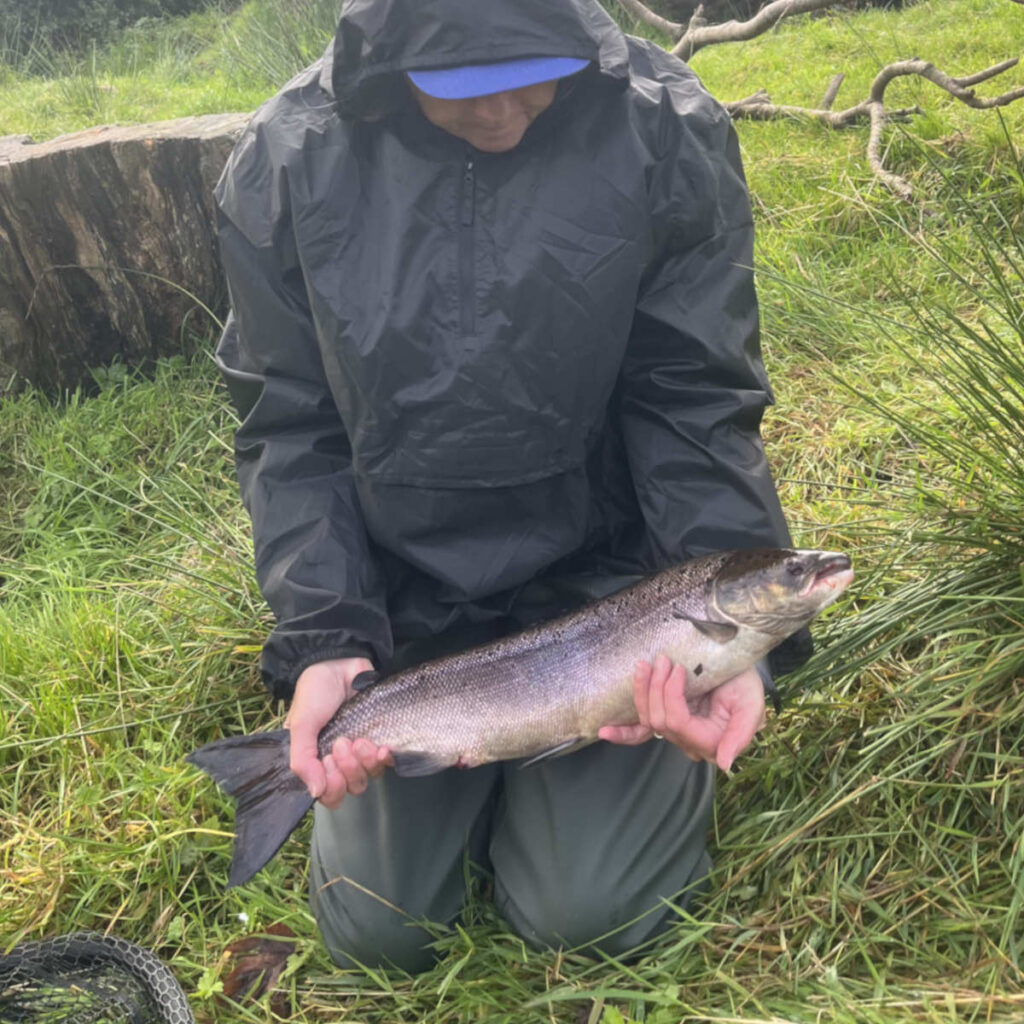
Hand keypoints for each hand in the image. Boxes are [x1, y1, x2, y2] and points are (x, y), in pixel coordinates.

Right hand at [285, 657, 392, 808]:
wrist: (339, 661)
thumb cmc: (316, 692)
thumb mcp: (301, 725)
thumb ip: (303, 760)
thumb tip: (316, 792)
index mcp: (316, 761)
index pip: (328, 794)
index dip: (332, 788)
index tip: (328, 765)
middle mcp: (340, 760)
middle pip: (352, 788)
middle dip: (348, 770)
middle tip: (341, 743)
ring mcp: (362, 749)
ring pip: (370, 776)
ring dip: (364, 762)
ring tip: (358, 739)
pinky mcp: (381, 737)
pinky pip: (387, 761)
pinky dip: (384, 758)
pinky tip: (382, 747)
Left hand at [599, 655, 765, 772]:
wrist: (740, 671)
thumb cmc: (747, 687)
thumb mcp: (752, 706)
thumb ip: (740, 736)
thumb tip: (724, 763)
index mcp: (709, 741)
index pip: (677, 722)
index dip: (671, 695)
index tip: (678, 668)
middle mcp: (689, 741)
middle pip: (658, 720)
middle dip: (655, 688)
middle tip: (663, 659)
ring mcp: (676, 731)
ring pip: (648, 720)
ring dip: (641, 692)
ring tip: (645, 665)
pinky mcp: (666, 720)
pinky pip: (641, 732)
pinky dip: (624, 732)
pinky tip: (605, 731)